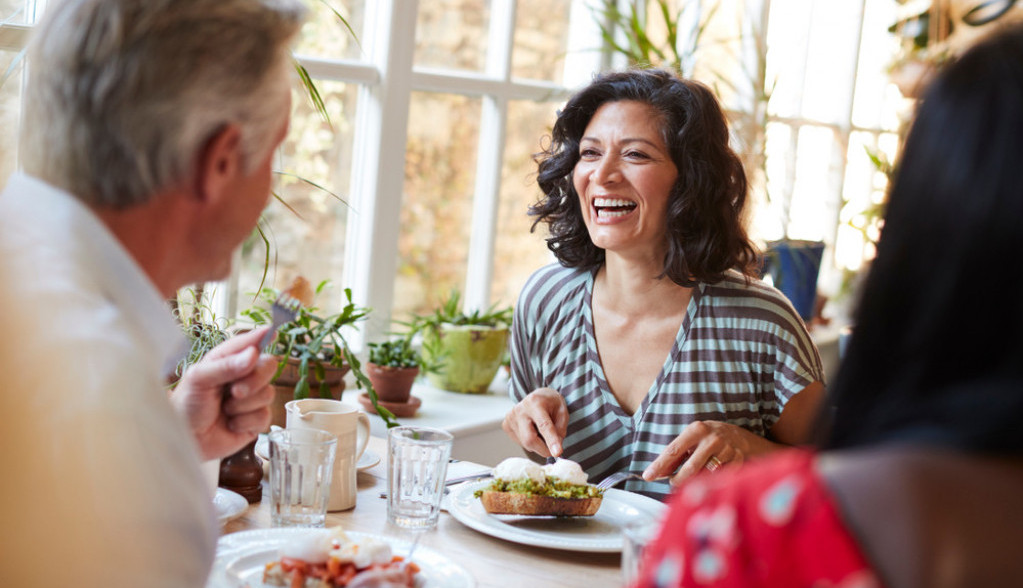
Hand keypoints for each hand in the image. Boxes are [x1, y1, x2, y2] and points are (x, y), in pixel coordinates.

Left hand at [171, 326, 277, 459]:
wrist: (185, 440)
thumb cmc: (185, 406)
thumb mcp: (198, 380)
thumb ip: (226, 366)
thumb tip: (253, 354)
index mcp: (227, 360)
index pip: (250, 343)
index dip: (263, 336)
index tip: (272, 331)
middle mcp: (242, 376)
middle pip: (269, 366)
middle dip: (255, 380)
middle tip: (235, 391)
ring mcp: (251, 398)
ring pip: (268, 393)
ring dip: (244, 405)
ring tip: (225, 410)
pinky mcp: (255, 420)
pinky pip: (264, 416)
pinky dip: (245, 422)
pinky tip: (230, 424)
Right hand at [502, 388, 568, 457]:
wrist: (537, 396)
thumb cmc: (551, 403)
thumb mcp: (562, 411)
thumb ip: (560, 429)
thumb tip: (554, 448)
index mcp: (535, 402)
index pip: (544, 425)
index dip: (551, 440)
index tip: (557, 453)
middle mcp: (520, 409)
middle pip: (530, 439)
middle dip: (543, 449)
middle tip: (553, 450)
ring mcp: (510, 418)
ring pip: (526, 443)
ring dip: (538, 444)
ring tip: (542, 431)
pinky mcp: (506, 425)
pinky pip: (521, 442)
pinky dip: (530, 442)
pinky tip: (532, 430)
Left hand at [643, 420, 778, 484]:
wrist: (742, 437)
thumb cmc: (710, 439)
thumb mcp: (692, 440)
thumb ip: (676, 455)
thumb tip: (657, 473)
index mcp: (696, 429)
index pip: (673, 450)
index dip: (659, 465)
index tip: (647, 476)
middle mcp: (712, 439)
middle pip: (690, 469)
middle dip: (679, 480)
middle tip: (674, 483)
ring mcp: (727, 450)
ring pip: (705, 476)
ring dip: (696, 482)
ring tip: (695, 478)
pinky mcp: (738, 462)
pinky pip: (720, 480)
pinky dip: (712, 482)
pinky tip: (712, 478)